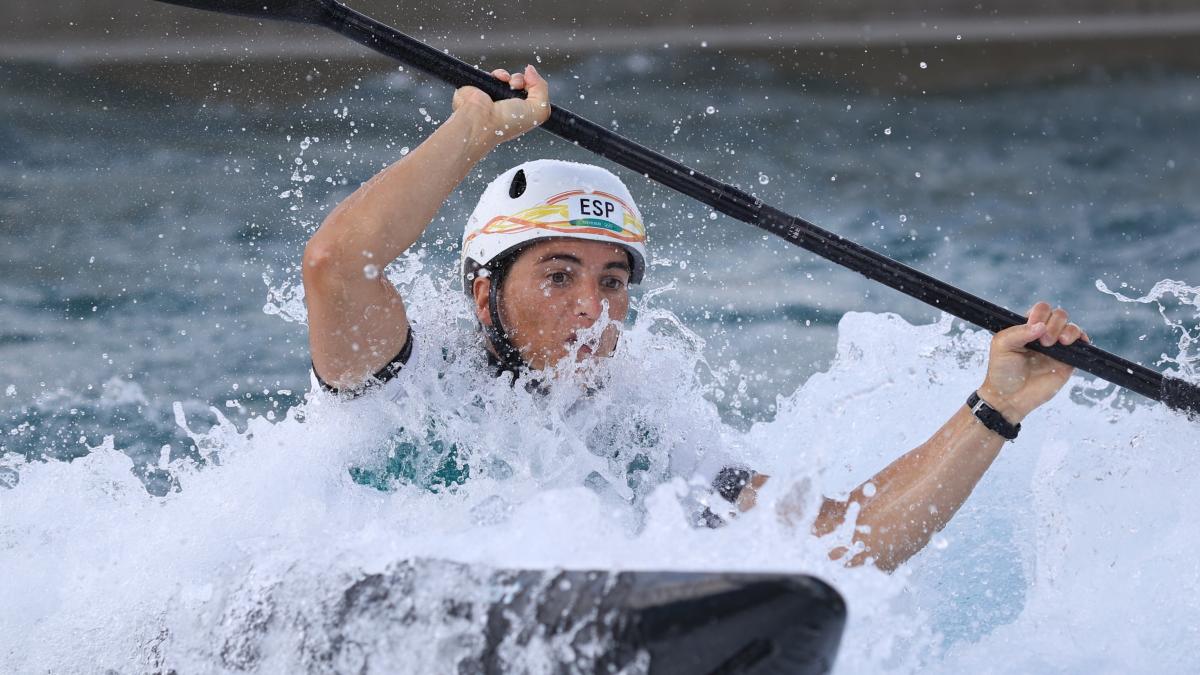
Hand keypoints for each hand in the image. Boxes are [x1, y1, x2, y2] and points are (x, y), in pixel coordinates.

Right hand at [452, 64, 549, 148]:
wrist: (480, 119)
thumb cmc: (507, 122)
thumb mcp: (539, 110)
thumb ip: (542, 88)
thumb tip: (530, 70)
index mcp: (522, 115)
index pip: (534, 95)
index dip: (535, 87)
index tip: (532, 87)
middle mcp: (509, 107)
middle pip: (522, 84)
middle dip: (522, 80)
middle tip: (517, 86)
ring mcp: (496, 97)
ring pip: (508, 79)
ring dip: (511, 77)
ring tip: (508, 83)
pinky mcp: (484, 88)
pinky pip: (495, 75)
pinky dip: (499, 74)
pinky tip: (500, 78)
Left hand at [978, 302, 1088, 422]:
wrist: (1010, 397)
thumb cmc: (1002, 371)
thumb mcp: (1001, 346)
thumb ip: (1018, 332)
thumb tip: (1040, 325)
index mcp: (1027, 327)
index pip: (1041, 310)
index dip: (1040, 314)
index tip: (1033, 327)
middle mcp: (1044, 334)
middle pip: (1059, 315)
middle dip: (1054, 324)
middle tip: (1044, 342)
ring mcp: (1057, 347)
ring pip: (1071, 326)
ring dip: (1068, 330)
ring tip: (1058, 343)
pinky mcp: (1069, 360)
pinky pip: (1082, 343)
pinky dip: (1081, 339)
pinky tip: (1070, 345)